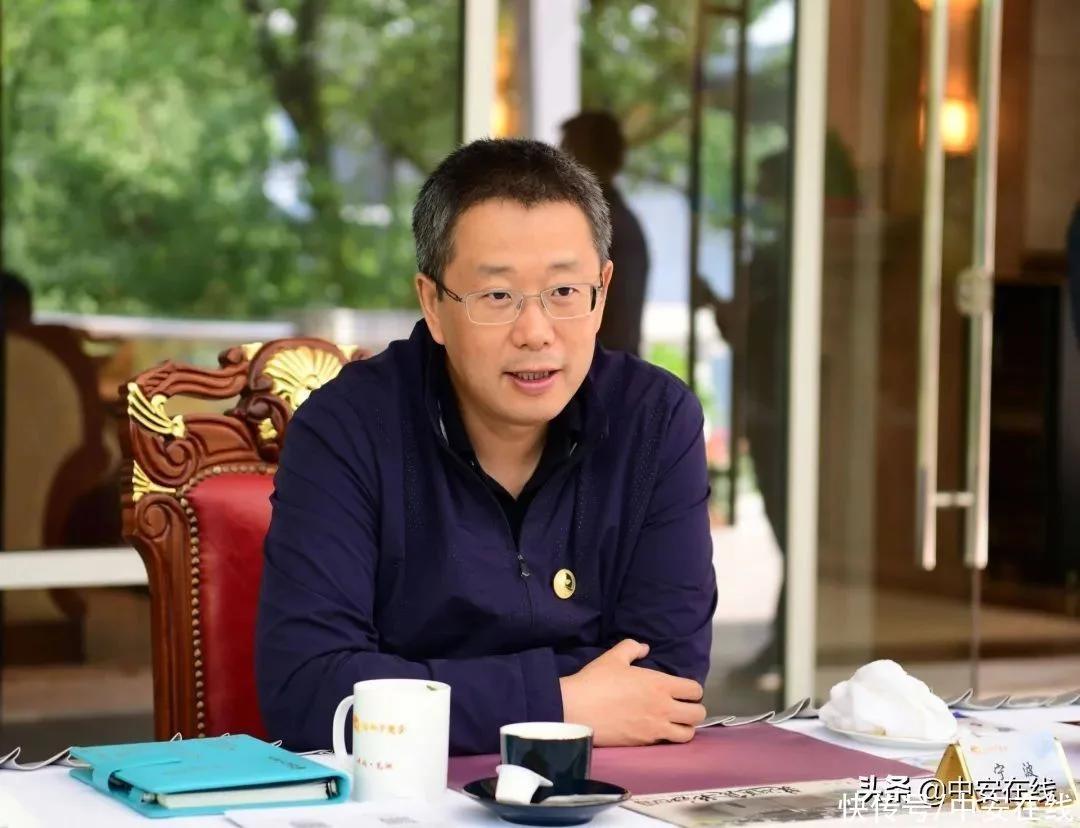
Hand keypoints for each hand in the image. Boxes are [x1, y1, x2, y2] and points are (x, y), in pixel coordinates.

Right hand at [559, 639, 705, 746]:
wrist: (577, 709)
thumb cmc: (596, 680)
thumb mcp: (614, 657)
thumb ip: (632, 648)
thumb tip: (644, 648)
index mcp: (660, 684)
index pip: (695, 690)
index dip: (692, 689)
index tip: (682, 689)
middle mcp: (664, 708)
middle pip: (698, 714)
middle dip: (694, 709)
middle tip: (682, 706)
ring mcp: (655, 728)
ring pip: (688, 734)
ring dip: (684, 727)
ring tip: (674, 722)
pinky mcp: (644, 743)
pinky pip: (668, 743)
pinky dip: (668, 738)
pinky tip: (657, 731)